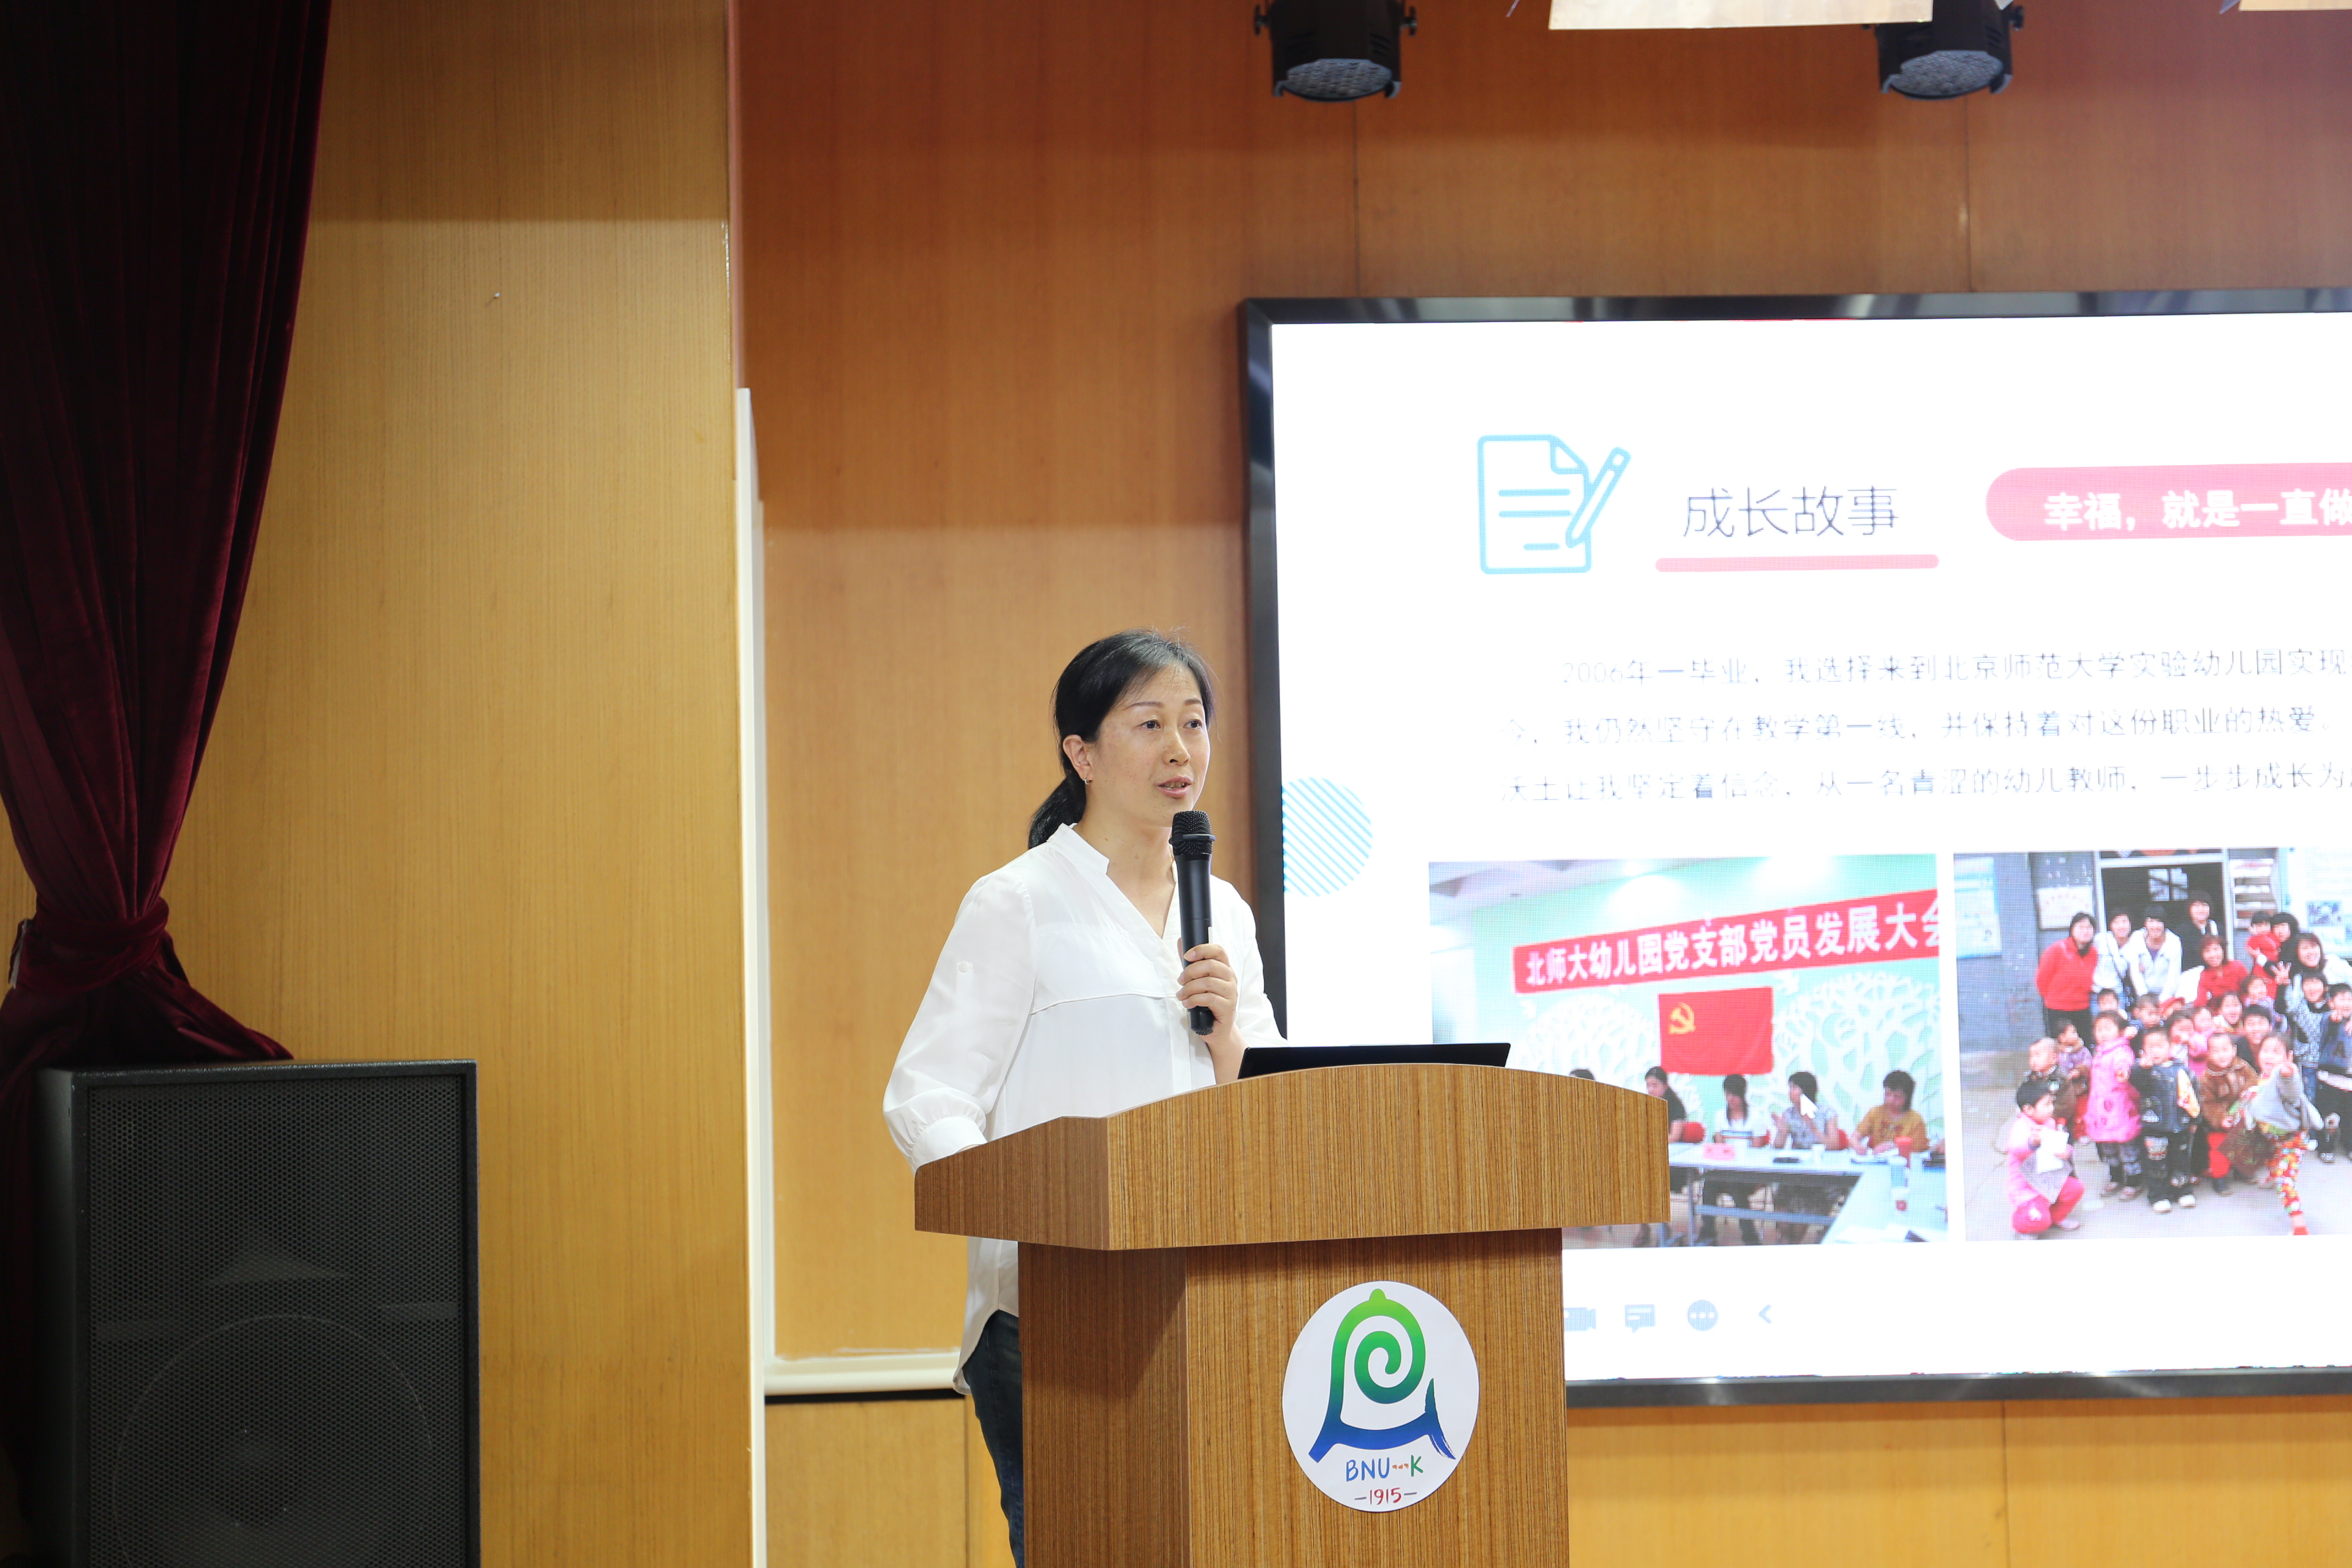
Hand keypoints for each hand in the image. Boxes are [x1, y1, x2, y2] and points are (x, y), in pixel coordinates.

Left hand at [1181, 944, 1242, 1077]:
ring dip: (1189, 988)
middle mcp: (1230, 978)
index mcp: (1224, 968)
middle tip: (1180, 981)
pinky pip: (1209, 998)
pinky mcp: (1227, 1007)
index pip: (1219, 950)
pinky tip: (1187, 1003)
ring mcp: (1231, 993)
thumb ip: (1191, 962)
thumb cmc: (1207, 1003)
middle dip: (1190, 972)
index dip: (1202, 949)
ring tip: (1181, 995)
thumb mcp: (1198, 980)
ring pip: (1208, 983)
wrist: (1216, 1028)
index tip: (1187, 956)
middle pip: (1211, 965)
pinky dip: (1194, 999)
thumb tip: (1181, 941)